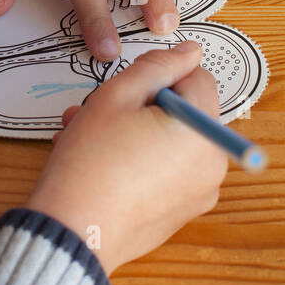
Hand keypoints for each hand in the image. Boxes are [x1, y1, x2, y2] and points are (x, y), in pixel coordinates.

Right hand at [23, 41, 227, 275]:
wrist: (72, 232)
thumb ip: (158, 67)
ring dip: (134, 131)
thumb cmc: (91, 162)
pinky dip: (140, 161)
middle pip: (184, 111)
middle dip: (142, 105)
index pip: (197, 77)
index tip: (126, 91)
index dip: (159, 76)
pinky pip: (166, 172)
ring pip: (171, 141)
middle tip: (98, 111)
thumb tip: (191, 52)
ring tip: (86, 137)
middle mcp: (213, 164)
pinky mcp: (179, 213)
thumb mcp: (117, 96)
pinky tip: (101, 163)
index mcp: (205, 131)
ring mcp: (198, 193)